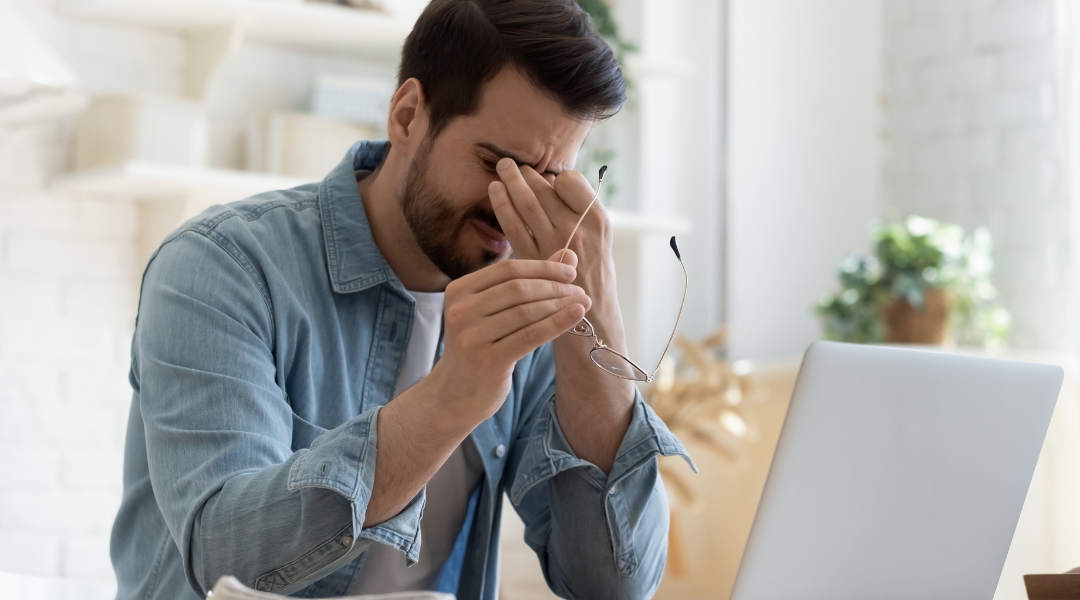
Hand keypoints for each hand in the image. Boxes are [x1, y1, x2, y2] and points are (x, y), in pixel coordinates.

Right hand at [430, 255, 591, 423]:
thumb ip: (527, 282)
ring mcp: (472, 336)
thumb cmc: (481, 347)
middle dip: (554, 287)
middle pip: (518, 288)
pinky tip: (576, 316)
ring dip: (559, 305)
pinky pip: (530, 336)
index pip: (508, 269)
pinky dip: (557, 323)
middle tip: (580, 291)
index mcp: (459, 290)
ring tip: (583, 304)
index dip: (542, 268)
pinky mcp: (488, 360)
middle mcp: (461, 310)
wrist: (456, 393)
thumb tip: (567, 255)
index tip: (570, 272)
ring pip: (526, 312)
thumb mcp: (495, 311)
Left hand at [488, 158, 624, 352]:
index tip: (546, 178)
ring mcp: (554, 244)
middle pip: (545, 190)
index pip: (570, 181)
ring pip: (527, 204)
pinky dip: (502, 205)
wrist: (591, 318)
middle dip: (525, 174)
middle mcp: (577, 229)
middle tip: (510, 163)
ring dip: (511, 183)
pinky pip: (513, 225)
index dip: (555, 177)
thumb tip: (551, 184)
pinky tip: (494, 193)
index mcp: (597, 220)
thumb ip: (578, 215)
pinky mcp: (533, 260)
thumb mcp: (598, 240)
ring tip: (501, 168)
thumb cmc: (593, 277)